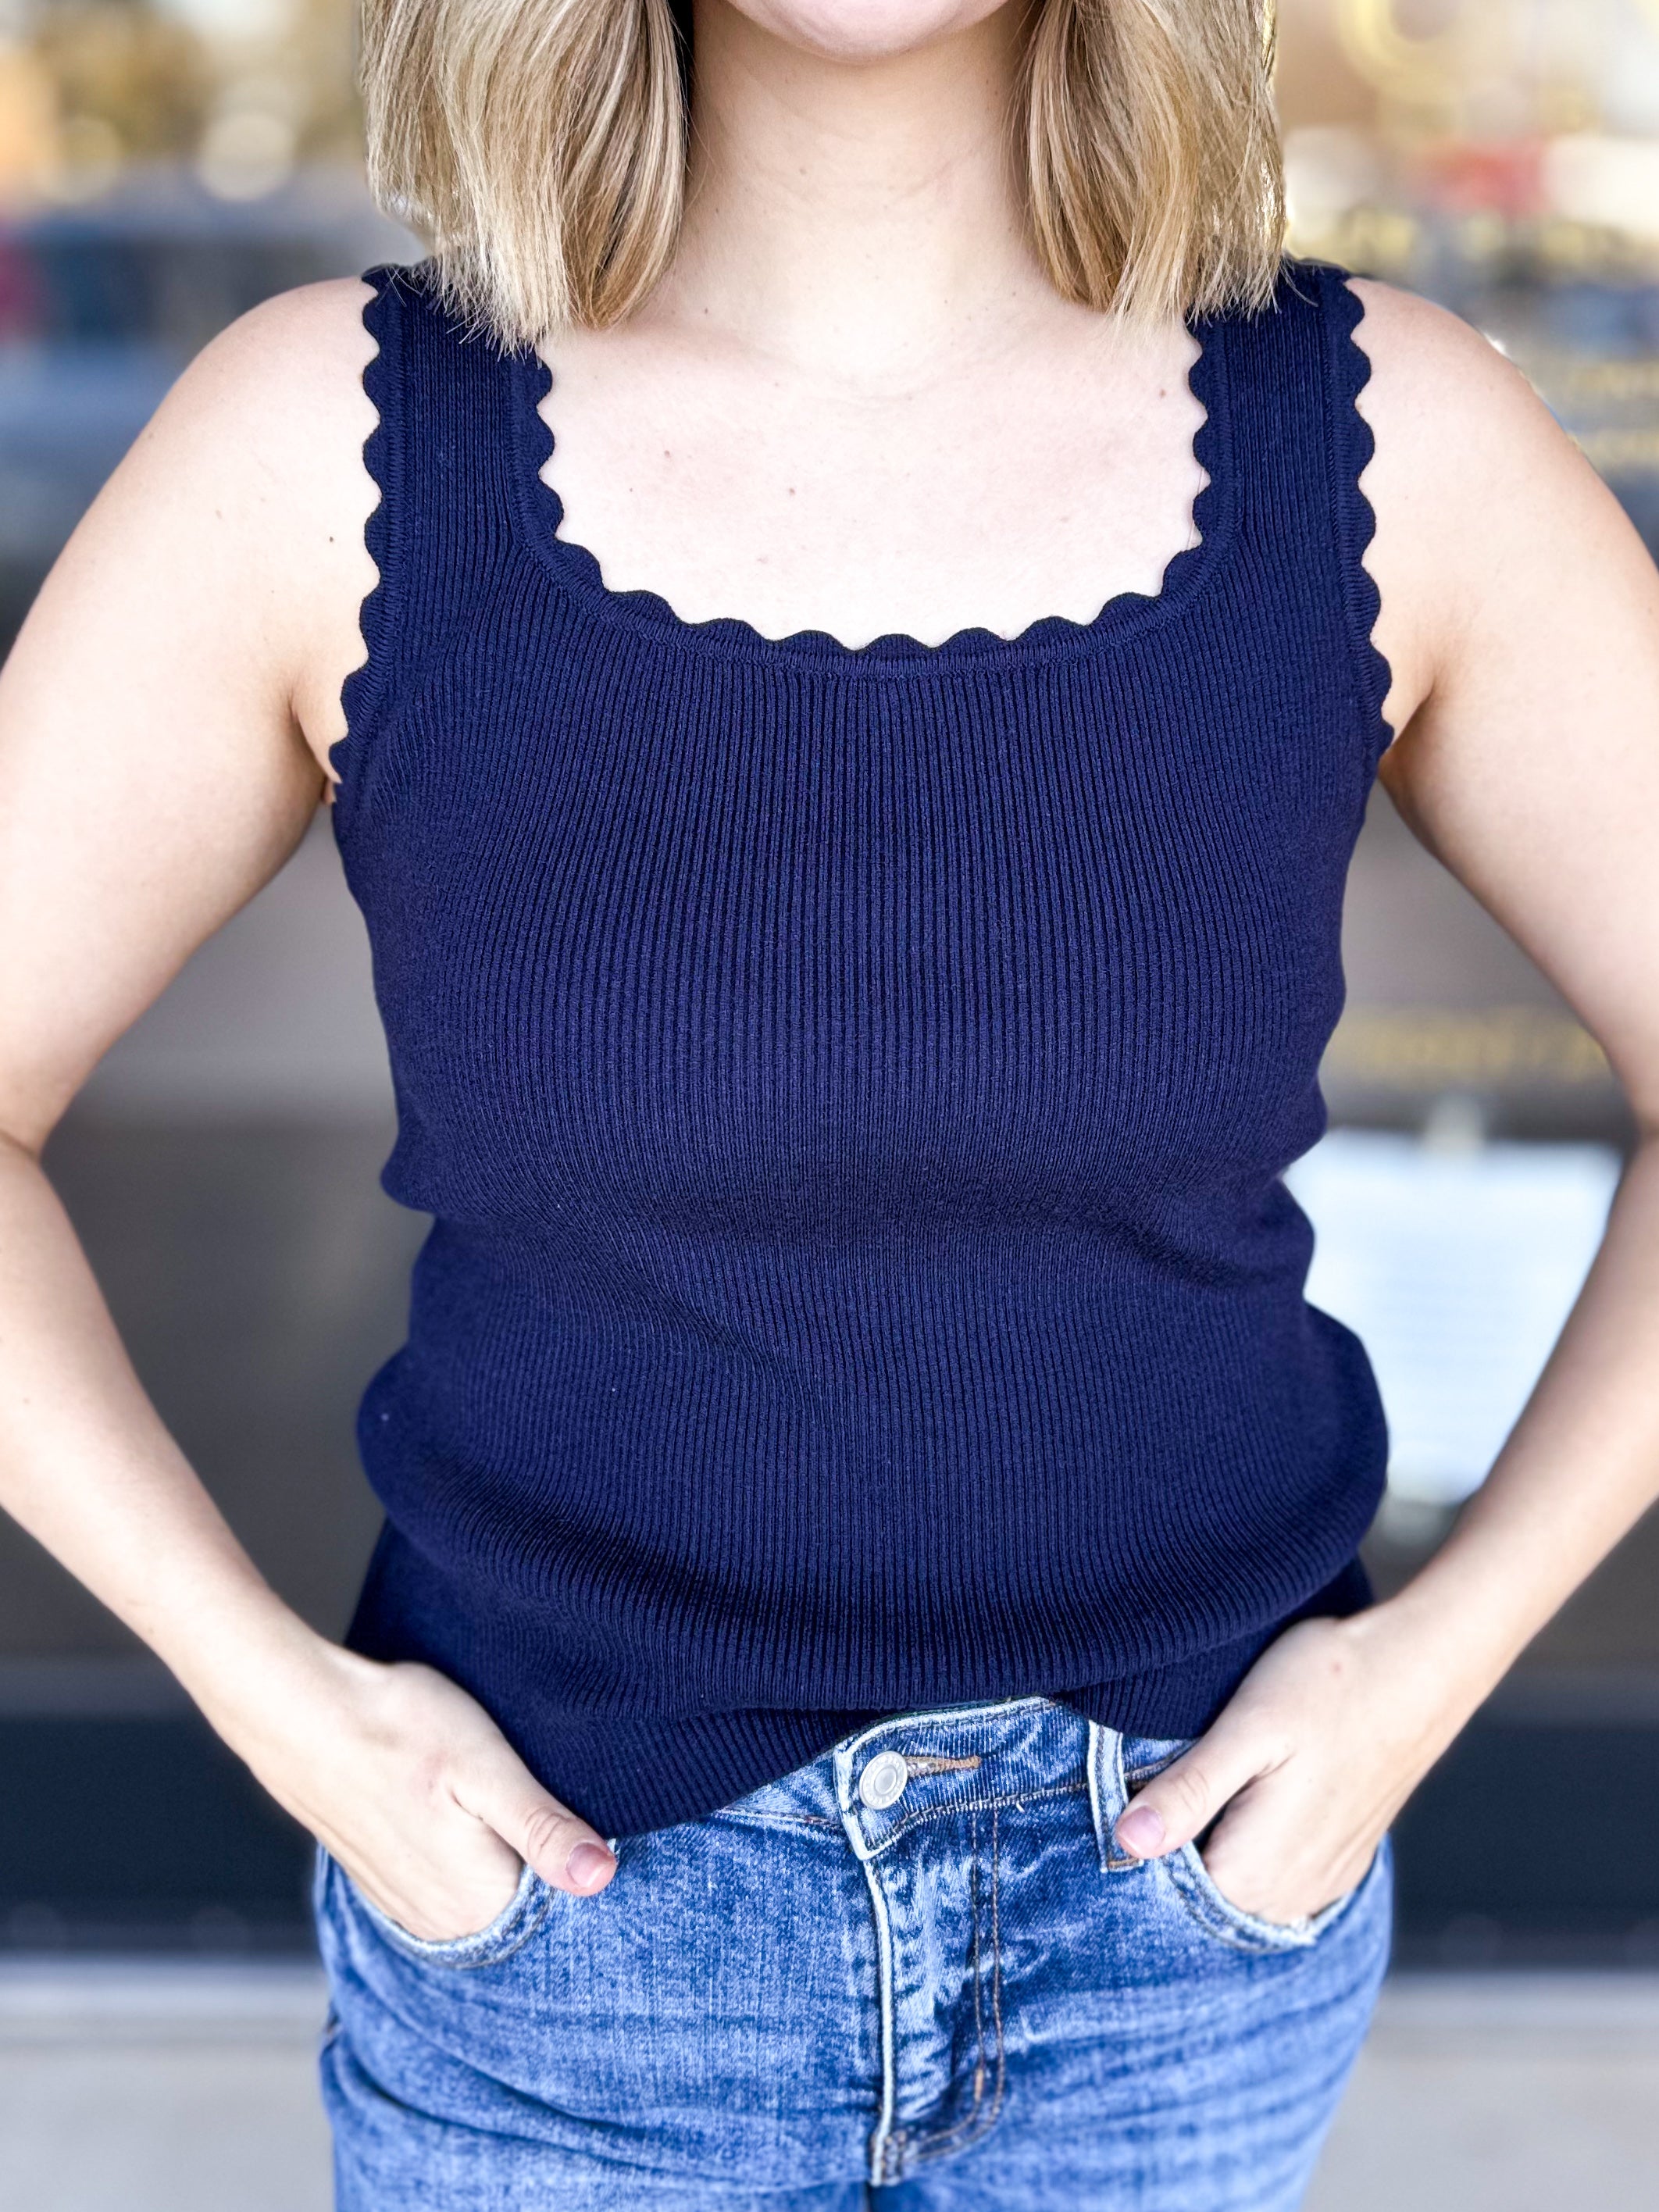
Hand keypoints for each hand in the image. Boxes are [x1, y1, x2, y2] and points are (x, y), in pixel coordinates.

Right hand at [219, 1638, 617, 1941]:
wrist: (306, 1713)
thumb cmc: (402, 1729)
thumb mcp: (488, 1769)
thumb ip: (543, 1829)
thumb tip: (601, 1878)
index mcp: (478, 1906)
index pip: (562, 1900)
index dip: (577, 1849)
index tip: (570, 1806)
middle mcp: (444, 1926)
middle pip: (526, 1900)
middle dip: (541, 1854)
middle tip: (529, 1790)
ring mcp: (410, 1910)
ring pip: (487, 1890)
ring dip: (501, 1853)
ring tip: (488, 1797)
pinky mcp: (388, 1886)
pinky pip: (450, 1886)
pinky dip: (465, 1855)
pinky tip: (456, 1812)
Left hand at [1109, 1607, 1477, 1924]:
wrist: (1419, 1667)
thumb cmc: (1328, 1685)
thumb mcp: (1246, 1729)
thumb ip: (1189, 1791)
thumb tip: (1127, 1842)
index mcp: (1256, 1872)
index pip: (1164, 1892)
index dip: (1138, 1844)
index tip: (1129, 1795)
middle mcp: (1289, 1896)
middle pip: (1200, 1893)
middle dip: (1173, 1847)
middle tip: (1162, 1778)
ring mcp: (1321, 1883)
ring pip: (1238, 1887)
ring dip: (1212, 1846)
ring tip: (1208, 1780)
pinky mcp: (1341, 1861)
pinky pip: (1276, 1879)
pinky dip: (1251, 1849)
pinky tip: (1249, 1798)